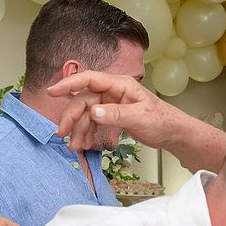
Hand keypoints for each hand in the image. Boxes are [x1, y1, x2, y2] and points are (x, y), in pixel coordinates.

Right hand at [48, 70, 182, 152]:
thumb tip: (93, 111)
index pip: (89, 79)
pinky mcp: (112, 115)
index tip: (52, 91)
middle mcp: (112, 91)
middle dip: (71, 117)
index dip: (69, 83)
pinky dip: (87, 133)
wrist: (173, 133)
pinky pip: (94, 122)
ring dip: (78, 129)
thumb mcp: (140, 117)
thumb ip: (116, 114)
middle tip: (61, 134)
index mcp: (120, 85)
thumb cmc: (162, 120)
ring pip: (87, 114)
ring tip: (74, 146)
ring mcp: (111, 103)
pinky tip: (84, 144)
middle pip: (83, 100)